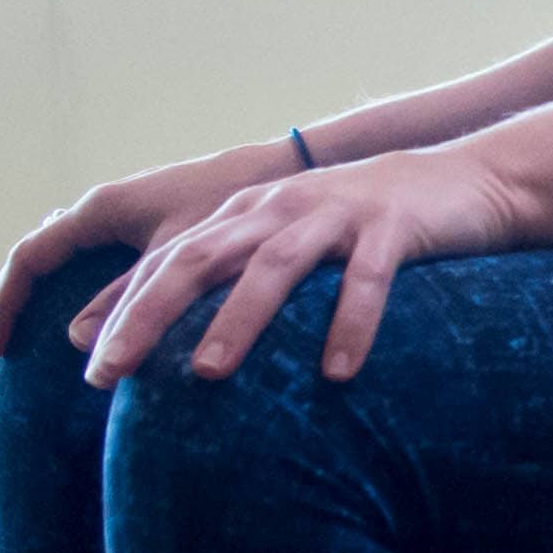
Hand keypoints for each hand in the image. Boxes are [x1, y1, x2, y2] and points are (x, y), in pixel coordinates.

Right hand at [0, 141, 300, 359]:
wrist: (279, 171)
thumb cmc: (230, 206)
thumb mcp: (179, 258)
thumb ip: (132, 295)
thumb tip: (79, 340)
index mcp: (100, 209)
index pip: (30, 257)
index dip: (5, 303)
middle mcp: (104, 209)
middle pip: (36, 257)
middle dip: (9, 300)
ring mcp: (124, 216)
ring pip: (61, 256)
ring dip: (35, 295)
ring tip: (20, 337)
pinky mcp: (147, 227)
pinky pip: (88, 258)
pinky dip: (71, 288)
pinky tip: (80, 319)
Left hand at [76, 144, 527, 385]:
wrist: (460, 179)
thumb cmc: (359, 227)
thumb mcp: (285, 242)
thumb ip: (229, 278)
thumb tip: (175, 332)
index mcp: (245, 215)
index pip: (167, 264)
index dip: (122, 313)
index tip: (92, 372)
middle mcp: (277, 209)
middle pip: (198, 258)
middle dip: (149, 315)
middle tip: (113, 372)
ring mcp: (335, 214)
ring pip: (274, 264)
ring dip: (237, 319)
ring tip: (208, 374)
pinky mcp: (392, 228)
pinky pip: (367, 278)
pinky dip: (350, 323)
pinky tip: (338, 372)